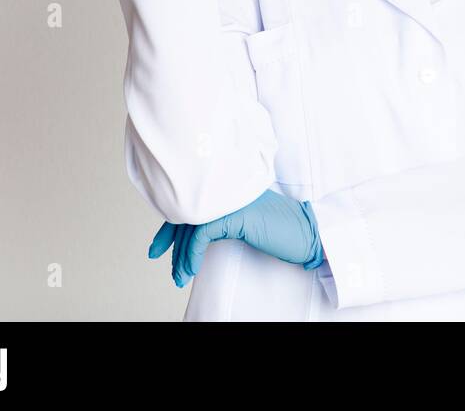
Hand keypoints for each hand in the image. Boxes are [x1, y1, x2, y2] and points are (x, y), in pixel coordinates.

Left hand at [148, 190, 324, 287]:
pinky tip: (192, 268)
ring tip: (181, 276)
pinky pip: (202, 235)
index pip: (191, 204)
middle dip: (170, 243)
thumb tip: (195, 237)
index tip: (157, 248)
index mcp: (230, 189)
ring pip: (192, 226)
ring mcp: (232, 200)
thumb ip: (223, 220)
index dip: (170, 227)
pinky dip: (192, 254)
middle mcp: (228, 190)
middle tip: (165, 266)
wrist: (307, 234)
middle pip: (187, 214)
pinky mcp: (237, 214)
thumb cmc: (282, 230)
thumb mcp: (246, 223)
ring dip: (182, 255)